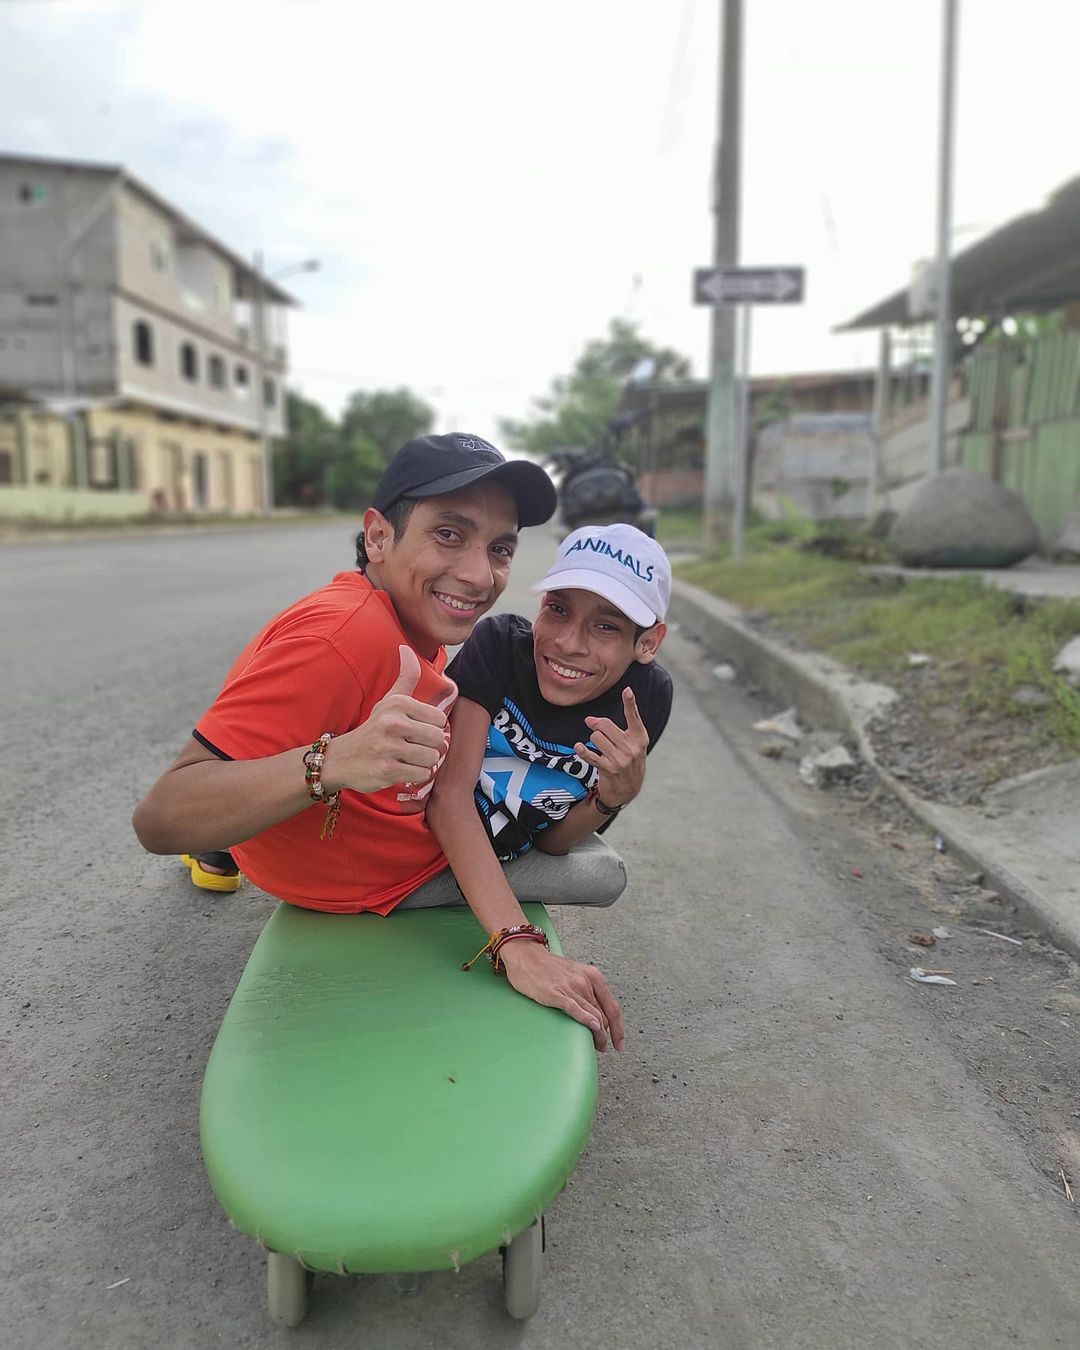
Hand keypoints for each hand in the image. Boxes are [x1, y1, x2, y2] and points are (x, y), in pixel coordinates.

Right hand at [324, 646, 451, 794]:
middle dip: (429, 747)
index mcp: (398, 704)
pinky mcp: (387, 770)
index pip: (439, 719)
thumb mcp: (388, 701)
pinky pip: (421, 775)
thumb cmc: (373, 728)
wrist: (340, 758)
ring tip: (406, 758)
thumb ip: (405, 677)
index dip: (431, 728)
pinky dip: (415, 776)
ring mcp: (389, 748)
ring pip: (431, 758)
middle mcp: (393, 724)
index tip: (415, 731)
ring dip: (422, 762)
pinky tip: (401, 769)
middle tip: (411, 747)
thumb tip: (405, 647)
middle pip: (438, 739)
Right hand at [498, 941, 624, 1051]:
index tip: (619, 1042)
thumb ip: (589, 992)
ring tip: (597, 1046)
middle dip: (607, 1035)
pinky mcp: (555, 993)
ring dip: (598, 1035)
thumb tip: (598, 1016)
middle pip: (604, 1014)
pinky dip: (586, 1019)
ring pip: (592, 1015)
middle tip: (604, 1047)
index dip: (619, 1028)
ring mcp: (570, 987)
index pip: (613, 1007)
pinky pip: (574, 1008)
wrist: (527, 955)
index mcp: (593, 976)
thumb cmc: (549, 967)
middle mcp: (585, 981)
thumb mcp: (576, 975)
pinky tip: (592, 1027)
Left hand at [575, 687, 649, 808]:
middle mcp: (632, 748)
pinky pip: (590, 755)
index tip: (627, 690)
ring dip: (593, 740)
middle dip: (596, 724)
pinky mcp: (608, 769)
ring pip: (596, 737)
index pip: (634, 717)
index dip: (630, 703)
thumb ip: (614, 730)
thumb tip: (590, 720)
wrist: (629, 790)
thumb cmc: (629, 761)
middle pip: (605, 725)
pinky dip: (582, 751)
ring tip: (599, 747)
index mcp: (640, 738)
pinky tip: (578, 747)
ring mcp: (620, 759)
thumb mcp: (631, 745)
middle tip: (593, 725)